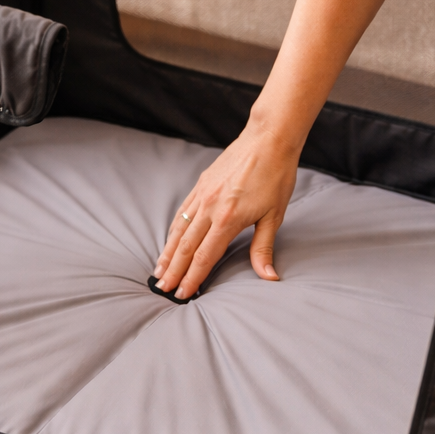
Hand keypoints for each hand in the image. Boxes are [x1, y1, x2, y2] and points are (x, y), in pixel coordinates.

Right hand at [152, 0, 392, 299]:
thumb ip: (264, 248)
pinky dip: (173, 230)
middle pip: (185, 247)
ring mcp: (201, 195)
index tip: (182, 294)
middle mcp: (209, 208)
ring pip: (178, 230)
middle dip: (173, 271)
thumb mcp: (274, 216)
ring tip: (158, 270)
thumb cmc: (276, 176)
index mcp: (227, 219)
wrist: (269, 138)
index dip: (192, 278)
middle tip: (162, 289)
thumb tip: (268, 277)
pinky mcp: (200, 185)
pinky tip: (170, 240)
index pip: (204, 257)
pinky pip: (181, 213)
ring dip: (167, 252)